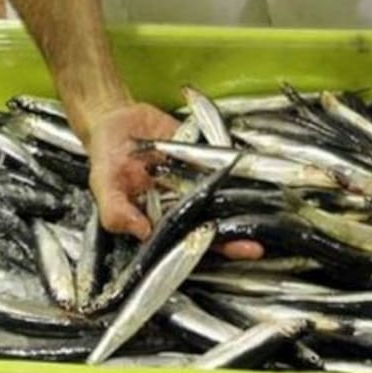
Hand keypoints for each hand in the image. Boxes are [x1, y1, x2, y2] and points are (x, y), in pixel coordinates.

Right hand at [77, 100, 262, 259]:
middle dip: (238, 235)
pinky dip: (240, 164)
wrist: (115, 122)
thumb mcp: (103, 187)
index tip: (239, 251)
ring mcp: (196, 181)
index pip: (192, 240)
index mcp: (163, 219)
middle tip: (257, 246)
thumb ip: (117, 212)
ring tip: (268, 211)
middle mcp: (184, 204)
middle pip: (216, 224)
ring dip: (246, 203)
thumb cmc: (107, 160)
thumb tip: (142, 231)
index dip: (215, 248)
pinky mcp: (203, 156)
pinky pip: (224, 161)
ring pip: (226, 195)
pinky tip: (258, 171)